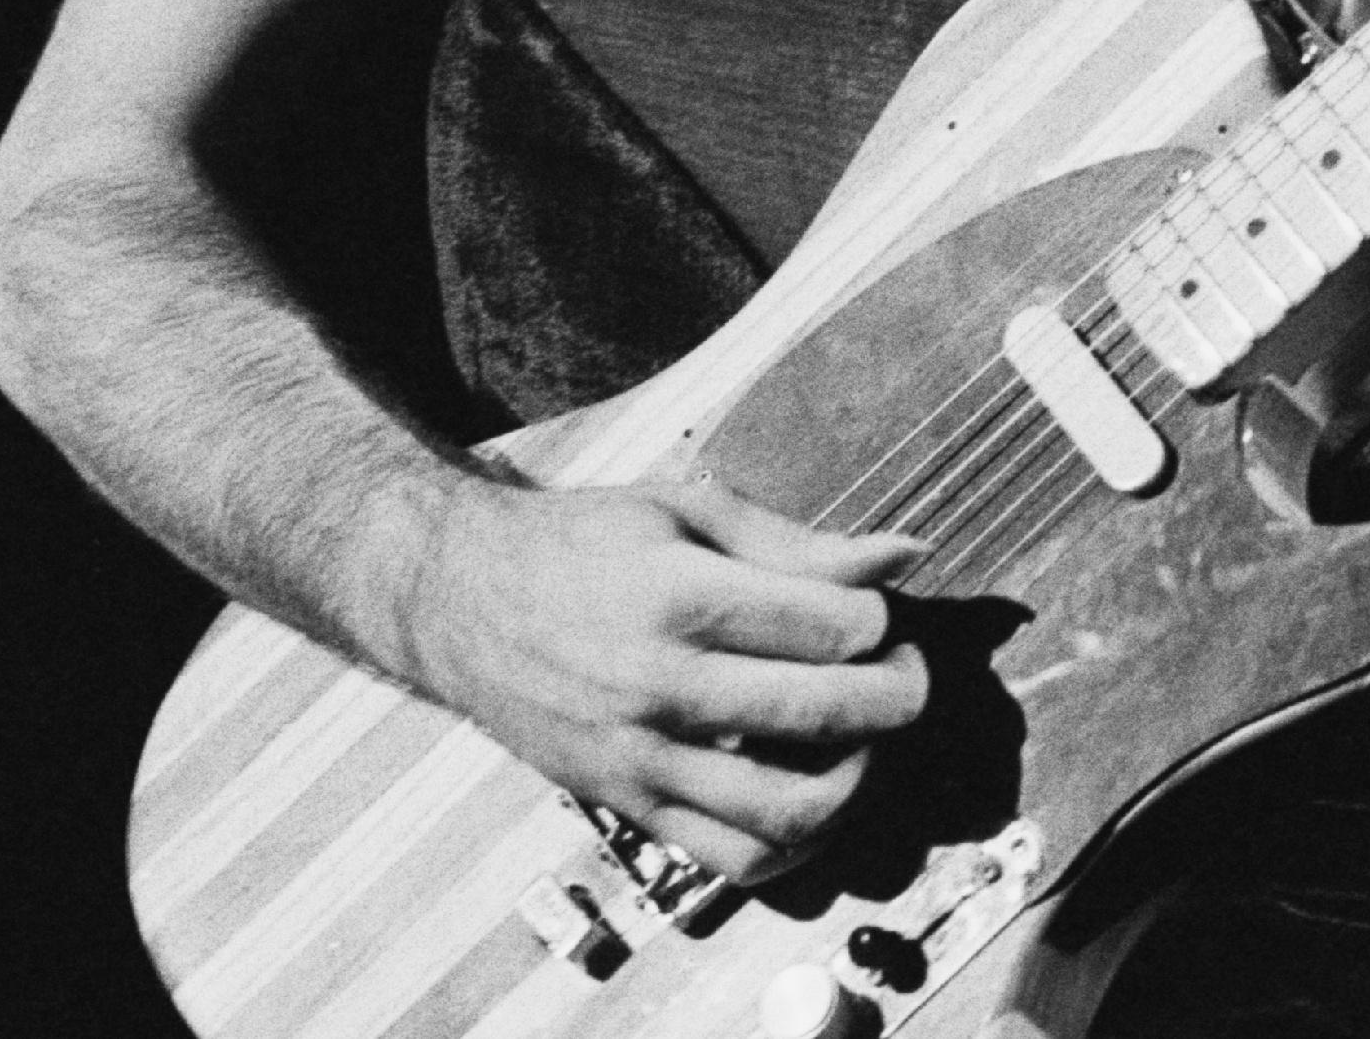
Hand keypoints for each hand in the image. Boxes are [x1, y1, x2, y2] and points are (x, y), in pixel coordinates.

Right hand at [390, 471, 928, 883]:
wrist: (461, 600)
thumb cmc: (581, 544)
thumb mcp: (685, 512)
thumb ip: (801, 543)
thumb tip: (908, 555)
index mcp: (681, 598)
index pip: (833, 627)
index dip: (879, 619)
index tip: (874, 610)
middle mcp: (662, 687)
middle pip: (827, 714)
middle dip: (899, 692)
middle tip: (903, 670)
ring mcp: (643, 759)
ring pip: (791, 809)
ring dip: (858, 776)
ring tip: (862, 736)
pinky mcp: (630, 806)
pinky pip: (736, 858)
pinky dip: (797, 842)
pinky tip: (813, 792)